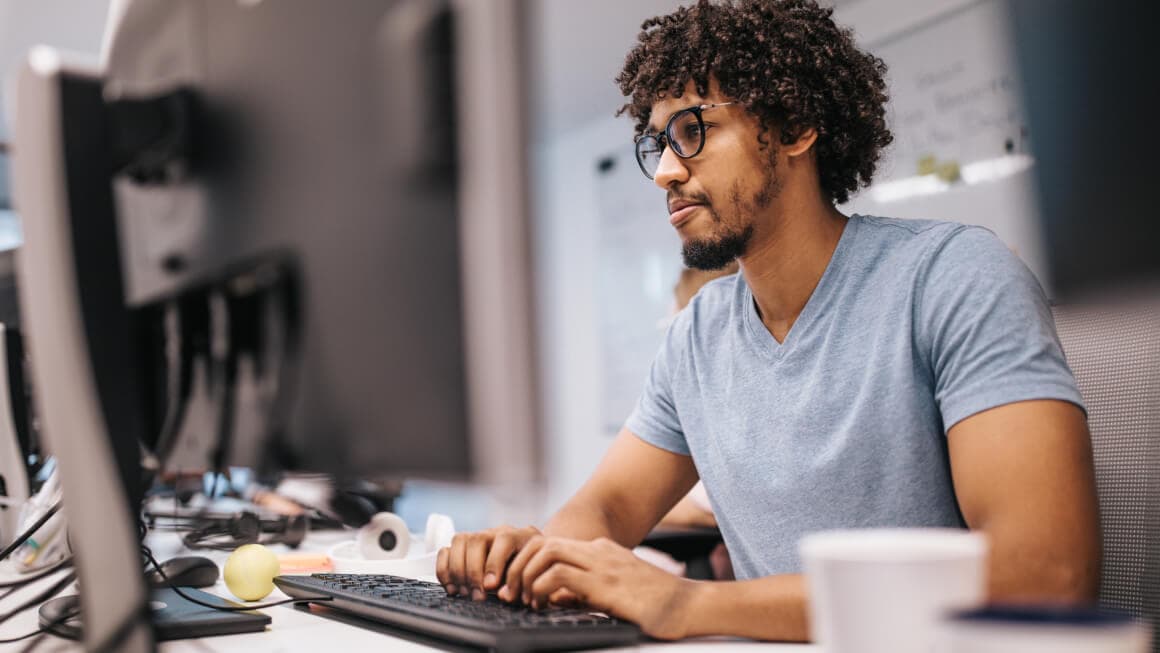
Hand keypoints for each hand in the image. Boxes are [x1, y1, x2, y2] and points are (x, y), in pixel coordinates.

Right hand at [435, 525, 540, 599]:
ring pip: (459, 541)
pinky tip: (452, 588)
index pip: (504, 540)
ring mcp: (478, 537)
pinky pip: (445, 551)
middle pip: (477, 539)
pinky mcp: (462, 548)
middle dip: (473, 571)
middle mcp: (496, 532)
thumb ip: (520, 584)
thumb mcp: (532, 578)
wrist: (529, 566)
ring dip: (457, 570)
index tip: (490, 586)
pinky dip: (444, 570)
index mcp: (520, 536)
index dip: (495, 563)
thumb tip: (502, 594)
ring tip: (464, 593)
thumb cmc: (531, 574)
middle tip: (477, 595)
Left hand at [500, 536, 697, 639]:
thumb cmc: (657, 605)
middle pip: (543, 542)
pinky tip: (541, 604)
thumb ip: (585, 591)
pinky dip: (540, 587)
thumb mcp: (614, 594)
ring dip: (526, 575)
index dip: (529, 563)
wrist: (690, 606)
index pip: (552, 545)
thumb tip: (552, 598)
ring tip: (524, 599)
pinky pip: (558, 574)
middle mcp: (599, 551)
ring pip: (546, 552)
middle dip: (519, 565)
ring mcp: (602, 564)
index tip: (520, 587)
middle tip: (512, 592)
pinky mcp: (605, 583)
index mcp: (602, 551)